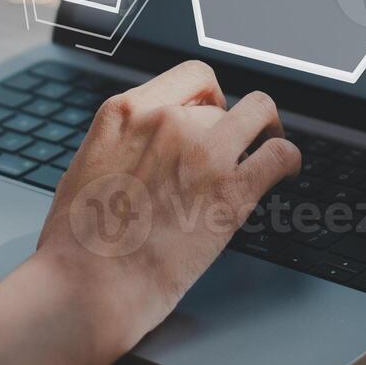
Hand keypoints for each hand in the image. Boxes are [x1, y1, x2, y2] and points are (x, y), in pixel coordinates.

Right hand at [35, 61, 301, 362]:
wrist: (86, 287)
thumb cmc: (77, 243)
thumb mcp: (88, 166)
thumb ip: (124, 144)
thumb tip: (147, 147)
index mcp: (126, 112)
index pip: (192, 77)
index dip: (210, 97)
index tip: (214, 115)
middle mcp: (167, 120)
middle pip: (222, 105)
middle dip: (229, 129)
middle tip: (234, 154)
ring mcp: (202, 152)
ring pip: (260, 114)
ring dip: (266, 133)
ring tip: (267, 155)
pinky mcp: (232, 191)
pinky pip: (280, 154)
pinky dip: (288, 161)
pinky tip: (286, 175)